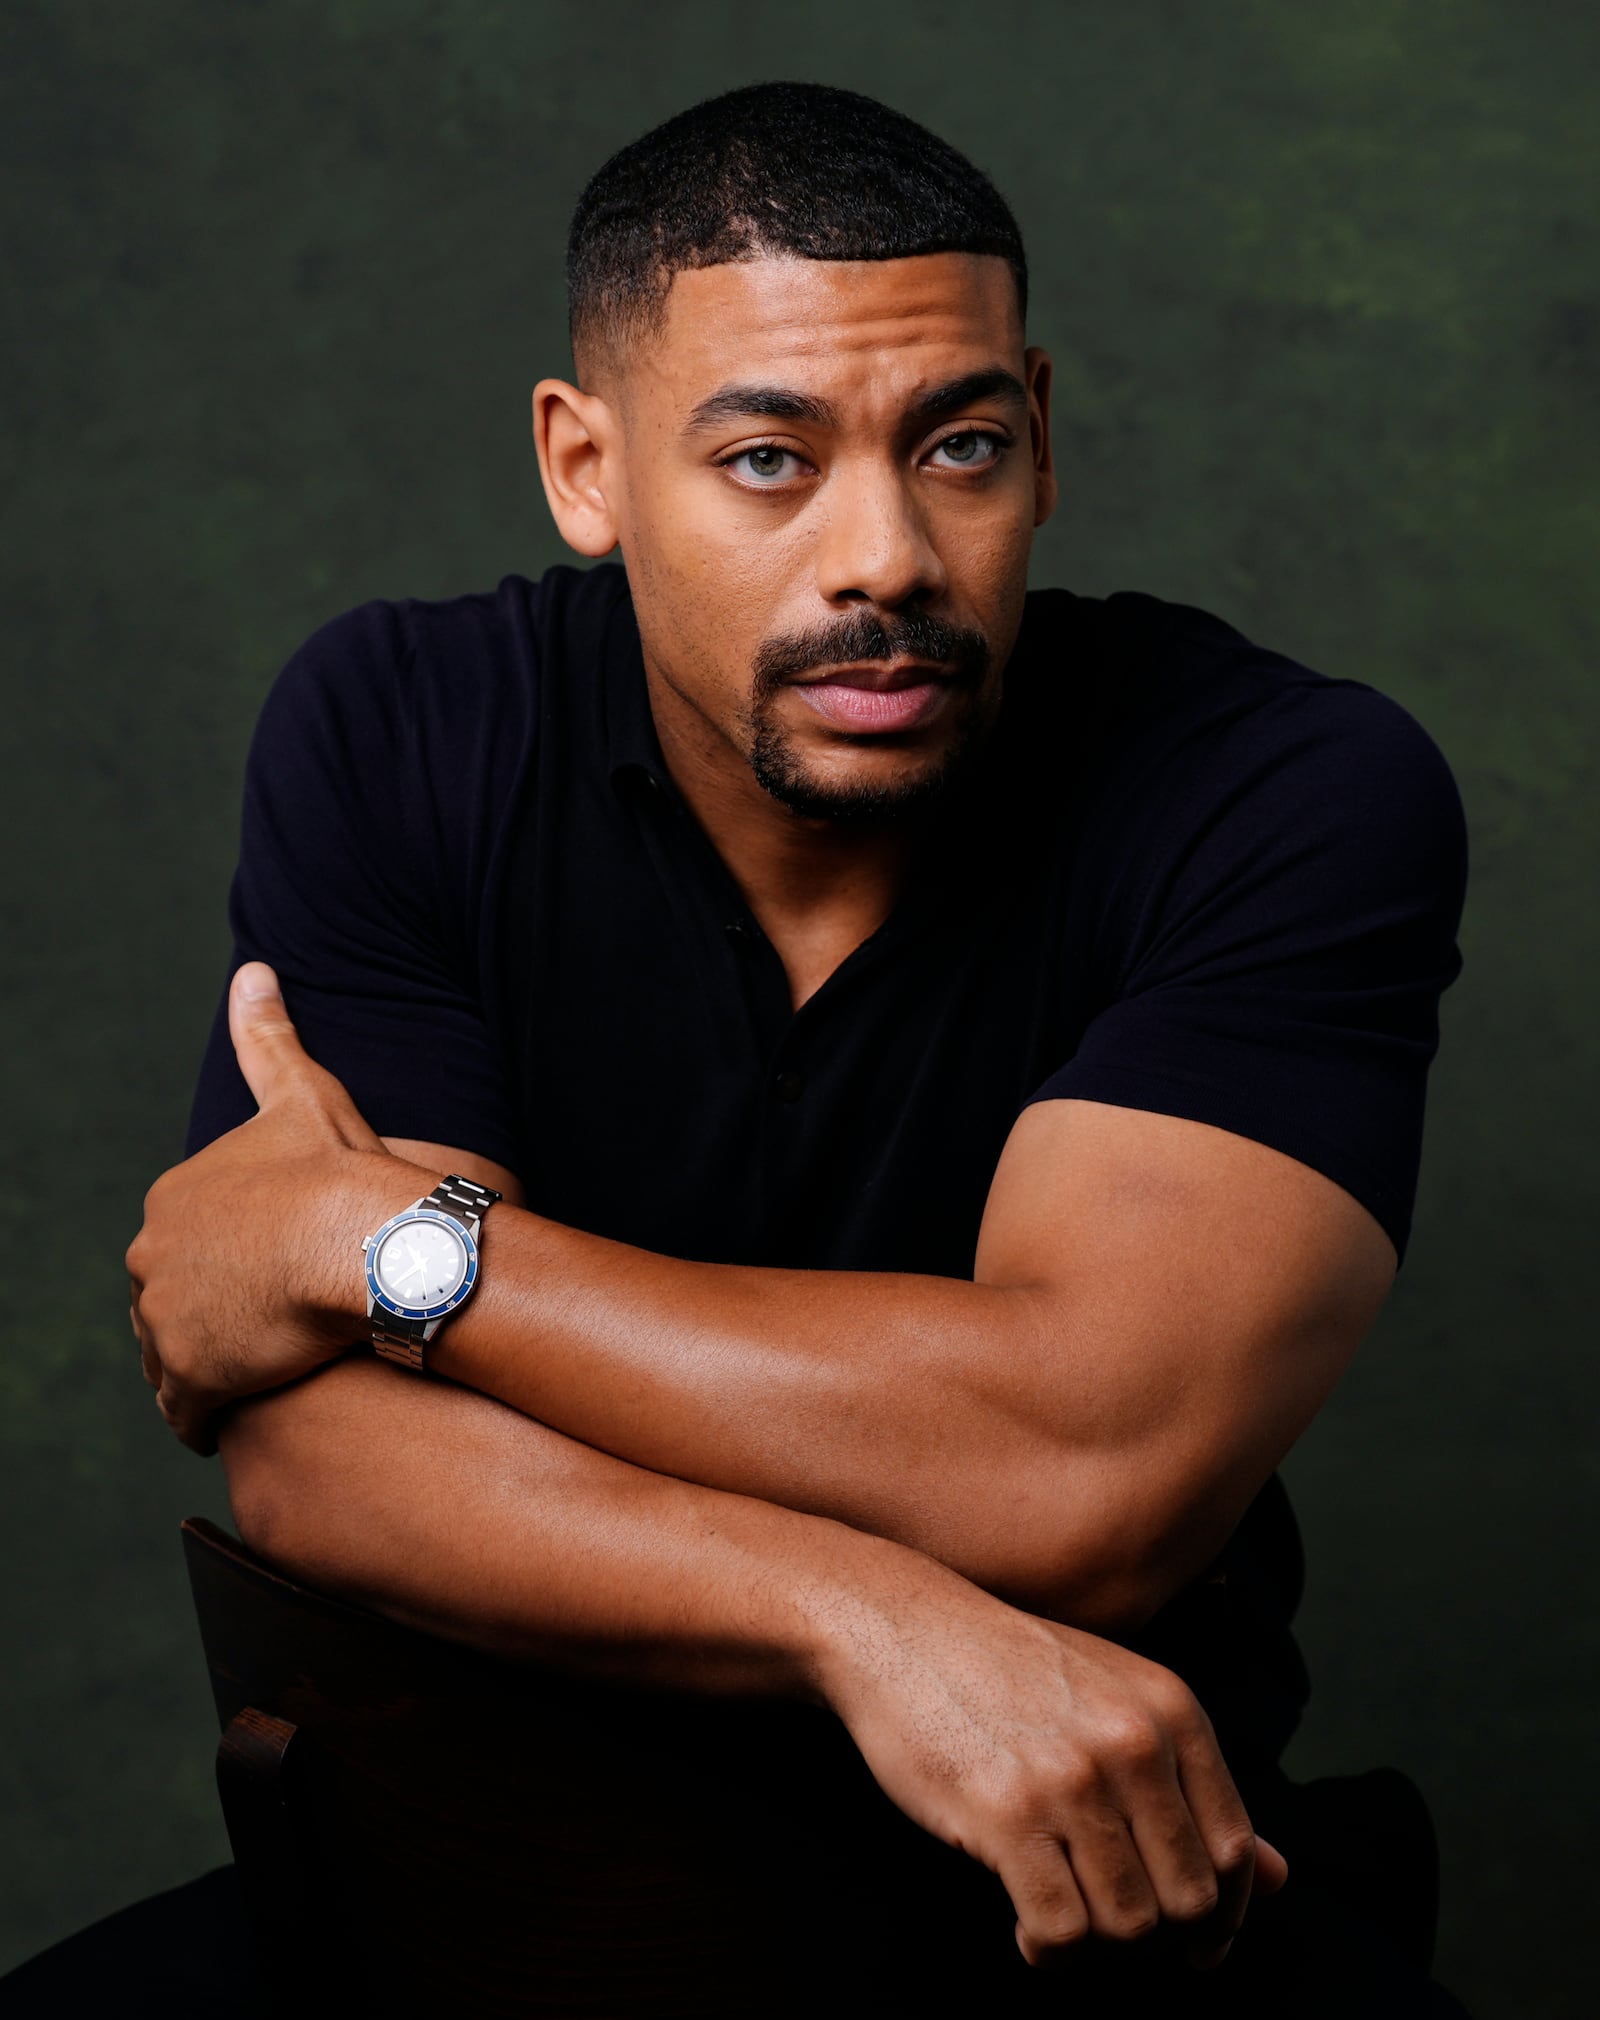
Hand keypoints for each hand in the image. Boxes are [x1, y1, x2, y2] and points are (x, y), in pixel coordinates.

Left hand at [127, 962, 432, 1453]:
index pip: (182, 1240)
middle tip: (261, 1326)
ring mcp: (169, 1321)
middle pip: (170, 1298)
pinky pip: (184, 1410)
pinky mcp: (194, 1376)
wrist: (369, 1243)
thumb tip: (254, 971)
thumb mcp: (304, 1092)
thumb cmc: (342, 1170)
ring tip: (253, 1372)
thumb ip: (269, 1037)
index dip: (223, 1258)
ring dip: (203, 1364)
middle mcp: (154, 1258)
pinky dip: (200, 1416)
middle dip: (204, 1313)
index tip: (262, 1271)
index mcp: (175, 1197)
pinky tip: (231, 1418)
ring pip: (171, 1355)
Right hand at [817, 1556, 1287, 1970]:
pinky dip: (1048, 1952)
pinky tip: (1026, 1929)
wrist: (898, 1626)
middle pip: (1190, 1900)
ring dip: (1099, 1949)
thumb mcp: (1113, 1700)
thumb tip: (1280, 1876)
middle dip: (1155, 1938)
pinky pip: (1059, 1931)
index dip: (1223, 1916)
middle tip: (1111, 1930)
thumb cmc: (1005, 1669)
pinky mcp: (1006, 1813)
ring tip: (1063, 1923)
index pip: (1235, 1852)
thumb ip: (1194, 1787)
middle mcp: (1133, 1742)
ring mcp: (1071, 1778)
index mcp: (1171, 1710)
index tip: (1194, 1945)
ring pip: (1130, 1926)